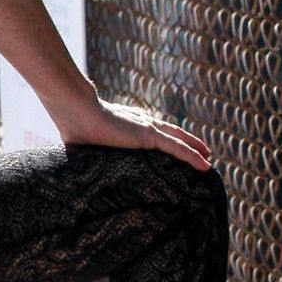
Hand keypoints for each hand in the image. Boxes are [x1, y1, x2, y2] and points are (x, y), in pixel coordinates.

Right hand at [49, 92, 212, 171]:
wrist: (76, 110)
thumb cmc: (73, 126)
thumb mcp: (84, 145)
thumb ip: (88, 154)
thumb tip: (74, 170)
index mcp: (127, 123)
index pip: (152, 131)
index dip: (165, 138)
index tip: (173, 148)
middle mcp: (141, 123)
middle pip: (172, 133)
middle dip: (188, 142)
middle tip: (201, 152)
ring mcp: (147, 128)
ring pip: (179, 140)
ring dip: (196, 149)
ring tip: (208, 159)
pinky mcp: (150, 136)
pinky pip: (178, 149)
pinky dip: (193, 157)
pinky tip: (207, 166)